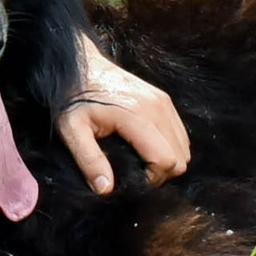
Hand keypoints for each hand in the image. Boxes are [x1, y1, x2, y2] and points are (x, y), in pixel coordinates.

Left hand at [57, 38, 190, 195]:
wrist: (79, 65)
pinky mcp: (164, 99)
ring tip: (139, 162)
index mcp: (137, 115)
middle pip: (180, 159)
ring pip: (184, 148)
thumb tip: (106, 190)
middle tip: (134, 174)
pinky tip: (144, 148)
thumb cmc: (72, 98)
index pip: (165, 161)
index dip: (151, 180)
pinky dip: (169, 147)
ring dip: (166, 161)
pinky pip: (180, 134)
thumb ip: (88, 160)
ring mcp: (164, 101)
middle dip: (160, 174)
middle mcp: (158, 107)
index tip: (130, 181)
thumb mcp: (71, 130)